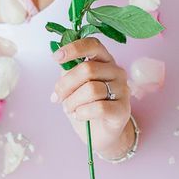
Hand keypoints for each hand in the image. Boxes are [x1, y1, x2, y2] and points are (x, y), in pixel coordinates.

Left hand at [51, 37, 131, 156]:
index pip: (93, 45)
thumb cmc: (86, 106)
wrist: (101, 133)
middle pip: (87, 69)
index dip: (74, 48)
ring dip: (72, 102)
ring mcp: (123, 90)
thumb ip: (69, 72)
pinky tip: (79, 116)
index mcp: (104, 61)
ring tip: (68, 109)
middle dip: (65, 85)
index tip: (56, 57)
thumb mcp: (74, 86)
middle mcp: (117, 71)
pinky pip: (99, 108)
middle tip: (57, 98)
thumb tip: (60, 62)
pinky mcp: (123, 110)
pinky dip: (82, 113)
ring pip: (91, 90)